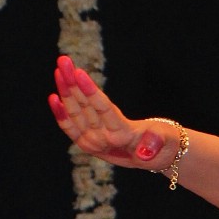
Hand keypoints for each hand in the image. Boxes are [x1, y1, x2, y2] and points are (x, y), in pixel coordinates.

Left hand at [47, 53, 179, 172]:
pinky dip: (61, 113)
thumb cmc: (163, 143)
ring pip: (75, 114)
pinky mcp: (88, 143)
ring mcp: (94, 143)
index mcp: (123, 138)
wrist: (157, 157)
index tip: (79, 72)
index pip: (104, 111)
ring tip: (60, 68)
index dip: (90, 91)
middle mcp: (105, 141)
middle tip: (63, 60)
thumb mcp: (165, 141)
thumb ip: (155, 143)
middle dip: (72, 83)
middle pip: (85, 108)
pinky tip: (54, 97)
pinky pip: (70, 128)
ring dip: (66, 90)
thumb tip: (144, 152)